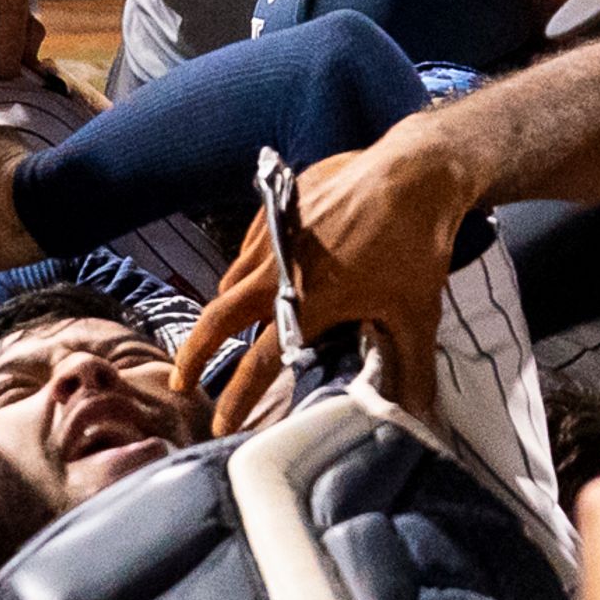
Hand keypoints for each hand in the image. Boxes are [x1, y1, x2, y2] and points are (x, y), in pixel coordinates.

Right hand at [178, 131, 474, 429]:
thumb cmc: (415, 246)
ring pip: (231, 280)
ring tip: (223, 332)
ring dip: (223, 311)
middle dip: (194, 355)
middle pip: (218, 319)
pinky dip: (245, 270)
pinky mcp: (276, 206)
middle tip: (182, 382)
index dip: (238, 400)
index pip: (261, 363)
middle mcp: (277, 271)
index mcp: (307, 303)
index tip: (220, 428)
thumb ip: (413, 370)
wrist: (413, 172)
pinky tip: (259, 277)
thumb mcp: (418, 314)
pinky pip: (247, 247)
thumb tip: (418, 416)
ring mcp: (272, 234)